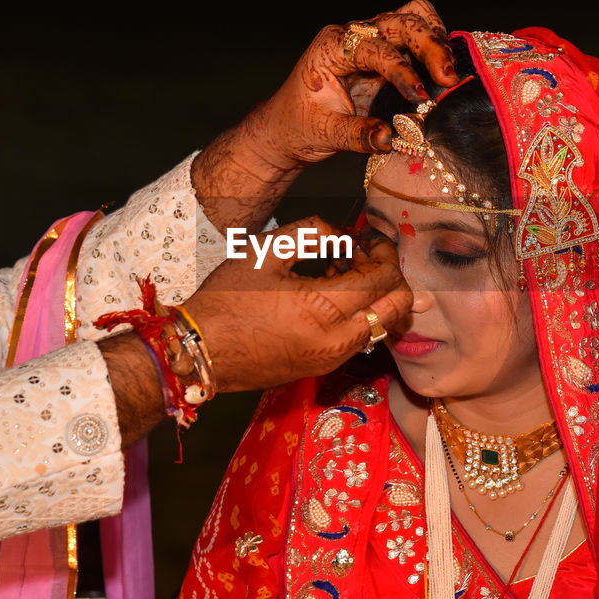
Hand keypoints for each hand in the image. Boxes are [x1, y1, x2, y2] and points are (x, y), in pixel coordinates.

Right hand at [181, 216, 411, 392]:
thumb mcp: (265, 251)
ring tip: (345, 273)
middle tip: (367, 255)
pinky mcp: (323, 367)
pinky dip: (360, 314)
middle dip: (392, 275)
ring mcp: (332, 357)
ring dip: (377, 296)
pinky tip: (332, 296)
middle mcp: (336, 339)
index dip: (384, 251)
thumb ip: (311, 232)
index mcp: (323, 308)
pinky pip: (361, 339)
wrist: (200, 352)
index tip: (370, 237)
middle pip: (397, 307)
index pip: (383, 278)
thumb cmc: (226, 300)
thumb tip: (342, 232)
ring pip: (383, 325)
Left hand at [191, 0, 458, 234]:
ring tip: (448, 72)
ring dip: (435, 40)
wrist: (288, 126)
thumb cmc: (299, 125)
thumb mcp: (323, 134)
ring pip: (411, 18)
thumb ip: (356, 135)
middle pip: (400, 21)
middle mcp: (353, 36)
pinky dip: (433, 47)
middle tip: (447, 77)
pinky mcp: (385, 54)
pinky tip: (442, 71)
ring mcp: (370, 42)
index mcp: (332, 48)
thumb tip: (388, 138)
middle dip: (428, 44)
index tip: (418, 95)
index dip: (400, 69)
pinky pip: (414, 37)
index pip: (374, 47)